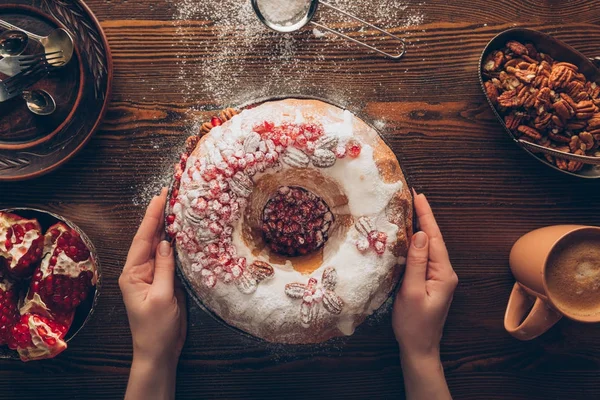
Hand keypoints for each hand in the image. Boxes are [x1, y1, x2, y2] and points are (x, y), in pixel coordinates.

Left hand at [119, 189, 186, 399]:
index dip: (152, 216)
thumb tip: (167, 242)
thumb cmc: (156, 328)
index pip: (143, 238)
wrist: (159, 351)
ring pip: (160, 246)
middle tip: (170, 193)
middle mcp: (140, 270)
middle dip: (159, 216)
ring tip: (176, 206)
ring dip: (167, 227)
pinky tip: (182, 233)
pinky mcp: (164, 281)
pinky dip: (175, 244)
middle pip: (150, 238)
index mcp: (133, 273)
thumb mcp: (161, 297)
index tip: (161, 195)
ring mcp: (152, 275)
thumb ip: (164, 268)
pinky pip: (169, 258)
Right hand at [393, 190, 456, 399]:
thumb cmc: (414, 323)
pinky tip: (410, 236)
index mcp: (443, 273)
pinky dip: (417, 243)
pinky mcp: (431, 282)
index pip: (434, 238)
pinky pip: (425, 257)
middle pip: (434, 239)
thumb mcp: (412, 291)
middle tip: (413, 197)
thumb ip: (416, 262)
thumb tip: (419, 234)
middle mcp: (445, 272)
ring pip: (429, 247)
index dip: (426, 215)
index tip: (419, 195)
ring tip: (411, 210)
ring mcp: (439, 277)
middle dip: (424, 217)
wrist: (419, 348)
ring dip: (421, 228)